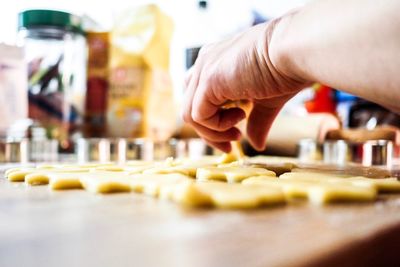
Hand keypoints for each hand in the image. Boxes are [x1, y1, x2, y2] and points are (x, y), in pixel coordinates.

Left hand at [183, 20, 309, 152]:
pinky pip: (198, 115)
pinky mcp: (208, 80)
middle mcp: (206, 63)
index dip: (213, 123)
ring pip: (189, 114)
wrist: (296, 51)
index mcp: (217, 64)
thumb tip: (257, 145)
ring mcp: (204, 70)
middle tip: (231, 145)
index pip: (199, 98)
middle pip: (190, 107)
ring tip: (238, 134)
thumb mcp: (267, 101)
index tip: (236, 137)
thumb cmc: (287, 69)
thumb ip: (256, 121)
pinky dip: (216, 127)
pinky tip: (240, 118)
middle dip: (209, 133)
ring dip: (213, 133)